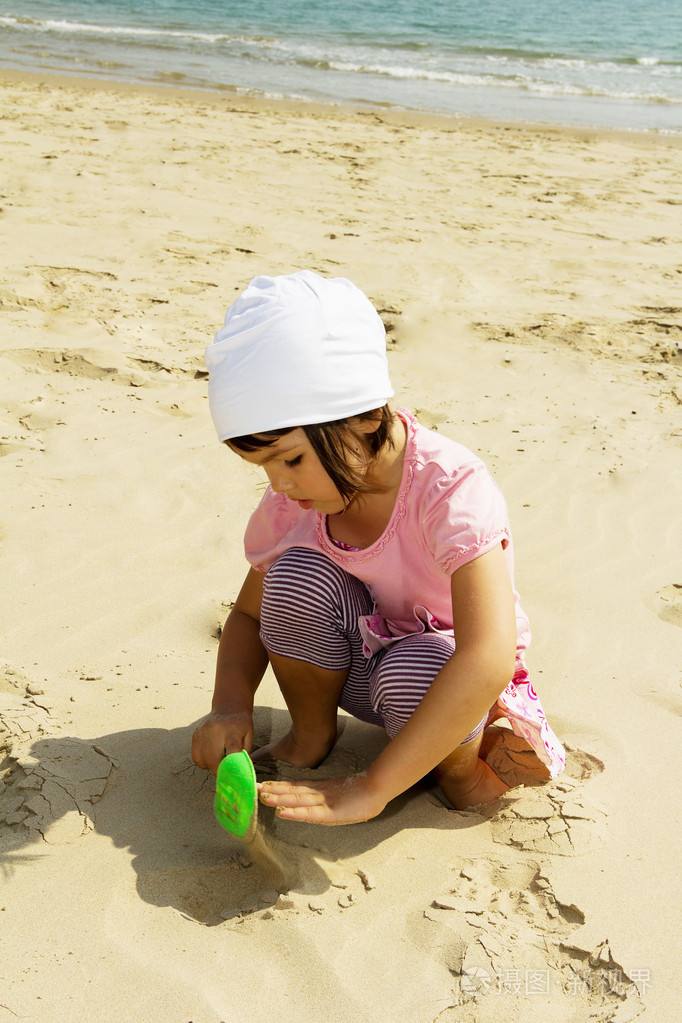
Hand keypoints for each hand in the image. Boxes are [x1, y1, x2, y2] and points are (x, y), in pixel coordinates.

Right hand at [191, 710, 253, 775]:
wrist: (228, 706)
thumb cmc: (241, 724)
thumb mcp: (249, 736)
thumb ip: (244, 753)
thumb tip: (238, 772)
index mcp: (232, 731)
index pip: (231, 752)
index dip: (231, 768)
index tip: (232, 777)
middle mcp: (215, 731)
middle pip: (213, 760)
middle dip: (219, 771)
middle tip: (225, 769)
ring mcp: (203, 732)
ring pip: (202, 761)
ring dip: (210, 766)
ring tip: (218, 758)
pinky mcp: (195, 735)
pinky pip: (196, 757)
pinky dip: (203, 761)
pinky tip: (211, 755)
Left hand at [257, 772, 386, 825]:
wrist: (378, 788)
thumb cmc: (363, 794)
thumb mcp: (342, 795)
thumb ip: (331, 796)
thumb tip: (321, 798)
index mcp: (322, 789)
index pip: (296, 787)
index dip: (280, 786)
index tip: (264, 785)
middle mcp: (319, 794)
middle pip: (292, 791)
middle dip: (273, 791)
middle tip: (255, 788)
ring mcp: (324, 802)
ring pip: (297, 800)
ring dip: (279, 799)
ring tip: (262, 797)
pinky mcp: (330, 812)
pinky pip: (308, 813)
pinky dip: (294, 812)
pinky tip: (282, 812)